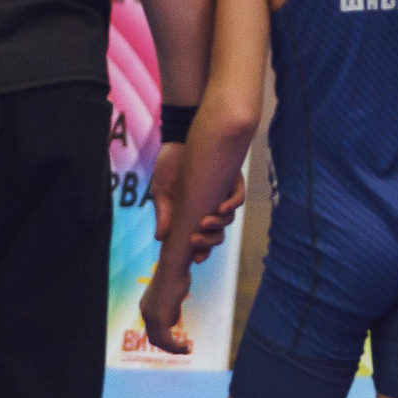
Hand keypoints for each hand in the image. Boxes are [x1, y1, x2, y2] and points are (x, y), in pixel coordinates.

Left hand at [137, 260, 192, 355]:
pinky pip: (167, 340)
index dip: (164, 337)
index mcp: (146, 306)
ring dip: (174, 349)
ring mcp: (150, 316)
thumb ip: (171, 306)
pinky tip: (186, 347)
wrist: (173, 266)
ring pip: (159, 341)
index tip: (177, 340)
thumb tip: (175, 319)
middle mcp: (145, 312)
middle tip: (182, 349)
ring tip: (186, 349)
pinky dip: (176, 347)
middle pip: (153, 337)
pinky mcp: (159, 319)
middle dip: (168, 346)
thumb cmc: (176, 274)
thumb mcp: (172, 292)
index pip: (152, 328)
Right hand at [149, 144, 244, 264]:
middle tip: (196, 241)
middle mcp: (210, 207)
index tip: (197, 258)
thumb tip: (160, 238)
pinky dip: (231, 205)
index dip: (203, 250)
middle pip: (218, 233)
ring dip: (218, 225)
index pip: (203, 237)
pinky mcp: (232, 180)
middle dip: (209, 242)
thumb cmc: (168, 165)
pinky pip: (238, 198)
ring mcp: (222, 195)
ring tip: (204, 223)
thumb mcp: (161, 192)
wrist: (177, 139)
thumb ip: (164, 214)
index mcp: (194, 213)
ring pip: (228, 219)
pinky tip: (221, 207)